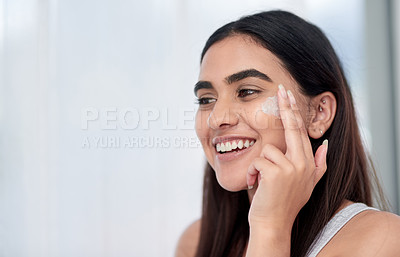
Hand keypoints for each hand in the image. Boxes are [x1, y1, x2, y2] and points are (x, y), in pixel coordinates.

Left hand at [246, 84, 327, 231]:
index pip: (300, 132)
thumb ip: (318, 164)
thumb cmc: (284, 203)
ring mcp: (291, 168)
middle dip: (286, 107)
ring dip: (258, 165)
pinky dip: (251, 173)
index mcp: (309, 163)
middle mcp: (303, 164)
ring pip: (267, 149)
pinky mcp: (276, 173)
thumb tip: (324, 143)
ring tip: (260, 180)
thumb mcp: (307, 184)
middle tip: (281, 89)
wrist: (273, 224)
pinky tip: (255, 185)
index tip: (288, 95)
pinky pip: (257, 161)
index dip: (294, 112)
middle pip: (292, 128)